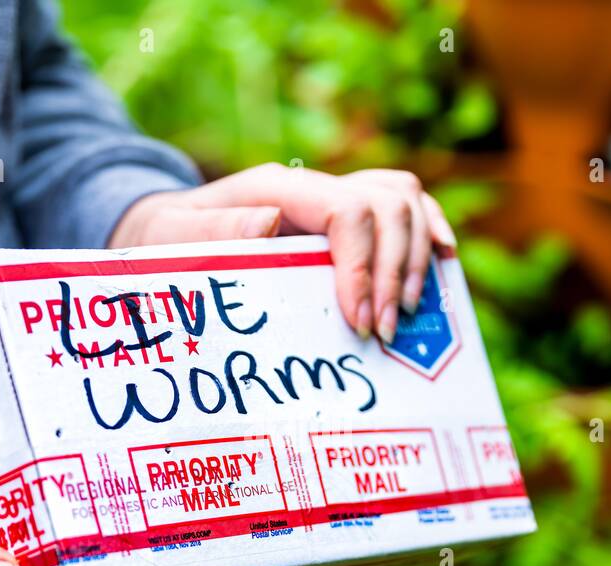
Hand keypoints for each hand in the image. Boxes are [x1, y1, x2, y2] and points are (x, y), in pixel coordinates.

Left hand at [109, 163, 457, 342]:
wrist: (166, 233)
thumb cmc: (167, 243)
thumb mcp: (172, 240)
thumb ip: (214, 232)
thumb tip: (269, 223)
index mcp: (275, 190)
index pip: (346, 210)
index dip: (364, 266)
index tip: (360, 321)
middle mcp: (313, 187)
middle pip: (388, 205)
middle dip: (396, 271)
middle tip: (383, 333)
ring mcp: (335, 197)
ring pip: (406, 201)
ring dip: (418, 257)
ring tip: (406, 315)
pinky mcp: (349, 218)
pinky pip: (408, 209)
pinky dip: (430, 232)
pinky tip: (443, 266)